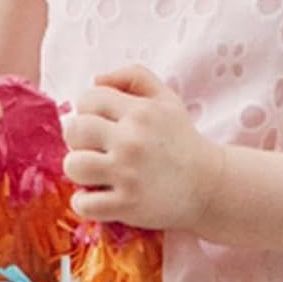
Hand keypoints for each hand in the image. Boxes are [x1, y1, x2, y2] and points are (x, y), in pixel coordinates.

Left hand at [61, 65, 223, 232]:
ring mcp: (127, 174)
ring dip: (79, 170)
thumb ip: (134, 76)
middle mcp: (131, 140)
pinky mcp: (126, 205)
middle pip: (74, 130)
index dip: (88, 110)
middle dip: (79, 139)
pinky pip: (83, 203)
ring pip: (73, 165)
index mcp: (140, 111)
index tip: (101, 124)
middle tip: (95, 148)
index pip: (87, 99)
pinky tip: (99, 197)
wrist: (209, 185)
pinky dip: (84, 203)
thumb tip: (96, 79)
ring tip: (95, 172)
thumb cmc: (181, 140)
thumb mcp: (166, 98)